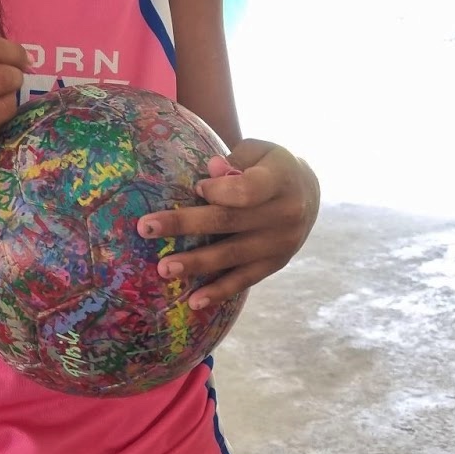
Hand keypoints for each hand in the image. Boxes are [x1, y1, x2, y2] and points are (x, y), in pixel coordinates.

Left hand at [138, 140, 319, 309]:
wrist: (308, 194)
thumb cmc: (270, 166)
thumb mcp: (260, 151)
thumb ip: (236, 159)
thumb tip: (211, 169)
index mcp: (281, 180)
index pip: (248, 189)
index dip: (220, 190)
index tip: (196, 188)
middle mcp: (284, 214)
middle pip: (230, 221)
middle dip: (185, 225)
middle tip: (146, 228)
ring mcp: (280, 243)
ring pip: (233, 255)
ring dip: (196, 263)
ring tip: (164, 268)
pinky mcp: (274, 265)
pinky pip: (244, 280)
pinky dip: (219, 292)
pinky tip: (193, 302)